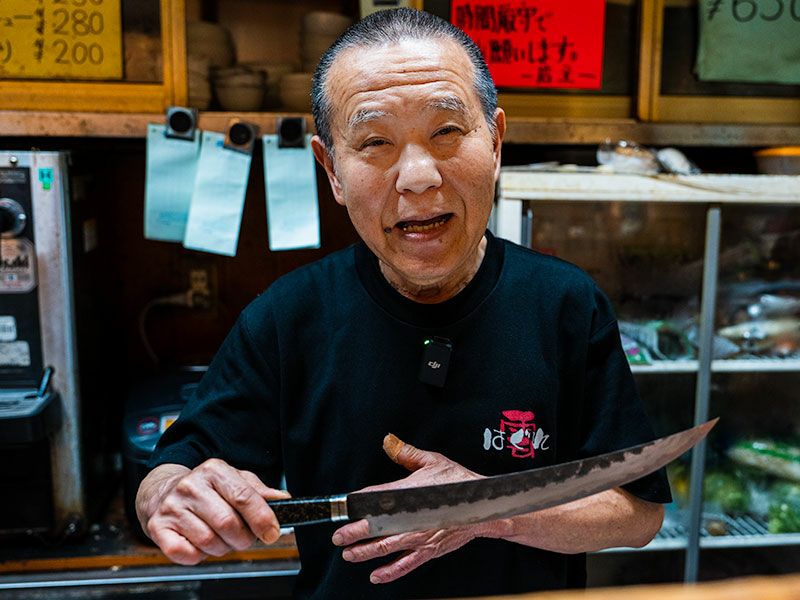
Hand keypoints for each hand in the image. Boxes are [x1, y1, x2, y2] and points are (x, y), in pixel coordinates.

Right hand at [136, 459, 289, 564]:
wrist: (162, 492)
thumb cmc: (207, 488)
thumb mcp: (235, 480)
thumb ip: (259, 492)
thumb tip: (284, 501)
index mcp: (214, 470)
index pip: (243, 496)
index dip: (262, 519)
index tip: (272, 532)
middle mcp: (191, 486)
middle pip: (228, 523)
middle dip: (243, 538)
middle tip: (244, 538)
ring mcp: (172, 506)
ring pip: (209, 542)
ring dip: (222, 548)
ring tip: (220, 538)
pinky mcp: (158, 527)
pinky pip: (186, 553)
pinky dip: (199, 556)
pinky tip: (200, 544)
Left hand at [332, 434, 485, 583]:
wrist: (485, 507)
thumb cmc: (459, 484)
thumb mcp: (433, 461)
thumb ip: (407, 453)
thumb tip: (388, 441)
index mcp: (411, 493)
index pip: (378, 498)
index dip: (359, 503)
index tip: (345, 507)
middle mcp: (413, 518)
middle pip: (378, 528)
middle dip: (355, 534)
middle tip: (339, 537)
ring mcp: (421, 537)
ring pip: (388, 548)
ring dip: (366, 553)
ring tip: (349, 555)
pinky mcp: (429, 550)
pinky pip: (406, 564)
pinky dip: (390, 571)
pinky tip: (376, 575)